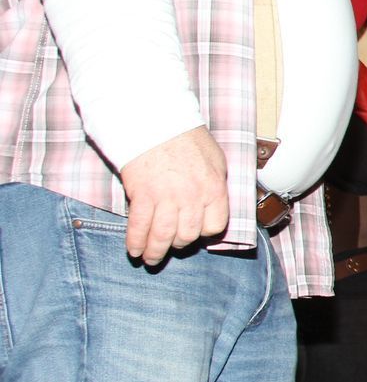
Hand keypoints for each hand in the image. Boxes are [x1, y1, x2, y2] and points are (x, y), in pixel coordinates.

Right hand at [119, 127, 229, 264]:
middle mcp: (192, 198)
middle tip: (171, 246)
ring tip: (150, 259)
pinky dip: (135, 242)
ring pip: (162, 236)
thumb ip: (217, 184)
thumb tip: (216, 204)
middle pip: (187, 235)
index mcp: (214, 189)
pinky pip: (139, 227)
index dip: (205, 233)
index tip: (197, 234)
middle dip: (179, 244)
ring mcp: (166, 198)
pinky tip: (134, 250)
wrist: (155, 121)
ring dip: (155, 252)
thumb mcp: (216, 159)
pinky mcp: (142, 195)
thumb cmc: (186, 137)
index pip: (215, 226)